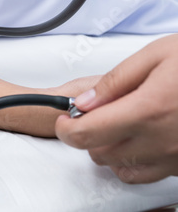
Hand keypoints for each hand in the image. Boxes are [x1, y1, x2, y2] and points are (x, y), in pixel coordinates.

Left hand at [56, 34, 177, 183]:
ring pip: (121, 168)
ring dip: (110, 149)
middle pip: (99, 154)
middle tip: (96, 114)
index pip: (86, 134)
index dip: (66, 128)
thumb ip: (114, 82)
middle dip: (88, 135)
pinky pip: (148, 173)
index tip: (64, 119)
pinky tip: (141, 138)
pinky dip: (135, 160)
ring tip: (120, 124)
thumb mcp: (155, 56)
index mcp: (147, 109)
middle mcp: (162, 140)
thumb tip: (84, 104)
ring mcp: (176, 157)